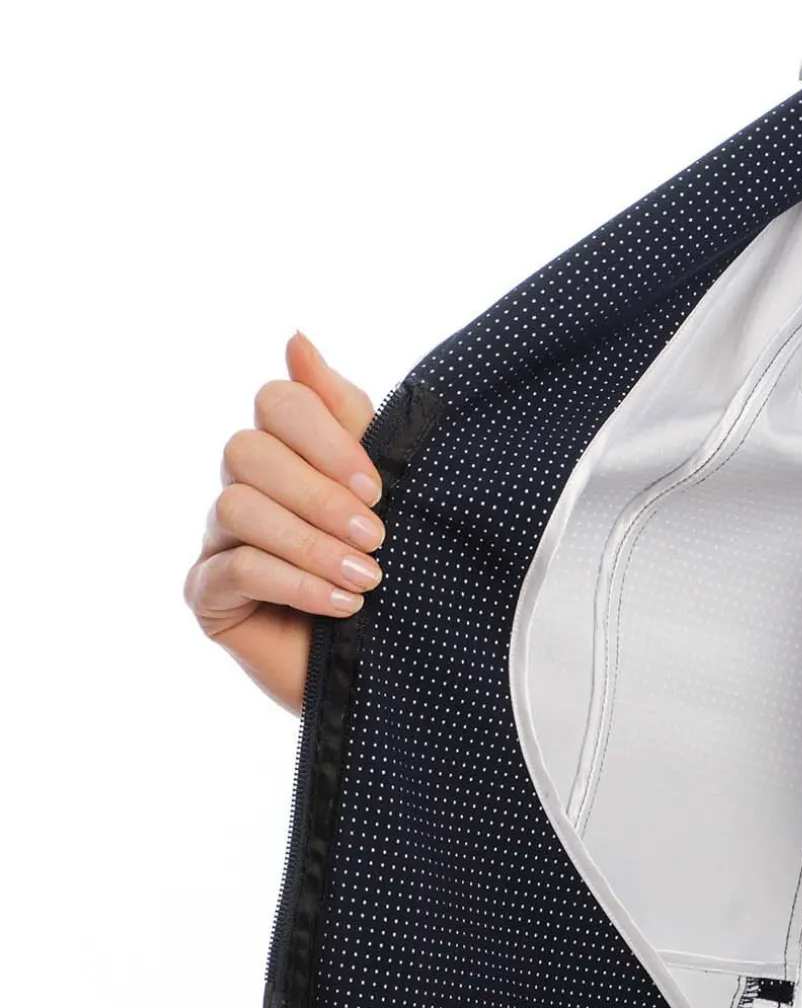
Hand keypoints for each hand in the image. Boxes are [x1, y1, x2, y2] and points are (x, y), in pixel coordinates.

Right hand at [184, 330, 384, 715]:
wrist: (388, 669)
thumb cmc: (387, 573)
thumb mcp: (379, 490)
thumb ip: (344, 415)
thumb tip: (295, 338)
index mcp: (285, 451)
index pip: (278, 401)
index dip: (325, 437)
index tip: (377, 487)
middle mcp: (242, 487)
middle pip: (248, 450)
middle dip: (319, 494)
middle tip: (377, 536)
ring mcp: (217, 540)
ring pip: (239, 507)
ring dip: (311, 544)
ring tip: (366, 580)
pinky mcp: (207, 594)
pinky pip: (235, 568)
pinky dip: (294, 582)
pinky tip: (341, 606)